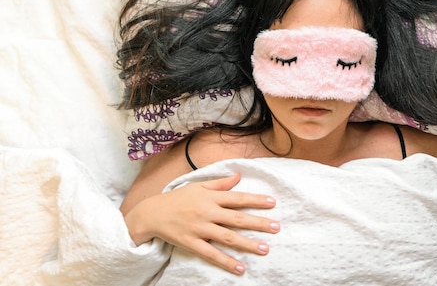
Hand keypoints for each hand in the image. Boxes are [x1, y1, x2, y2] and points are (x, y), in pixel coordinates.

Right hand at [124, 174, 279, 274]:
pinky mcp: (192, 243)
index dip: (255, 200)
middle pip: (237, 218)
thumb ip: (219, 183)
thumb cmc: (178, 198)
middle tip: (276, 227)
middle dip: (258, 223)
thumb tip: (238, 176)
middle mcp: (207, 213)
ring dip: (247, 243)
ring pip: (228, 237)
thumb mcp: (198, 186)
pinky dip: (226, 261)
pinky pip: (211, 254)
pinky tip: (239, 268)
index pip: (237, 198)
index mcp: (210, 197)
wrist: (152, 213)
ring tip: (265, 248)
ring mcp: (200, 229)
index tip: (272, 203)